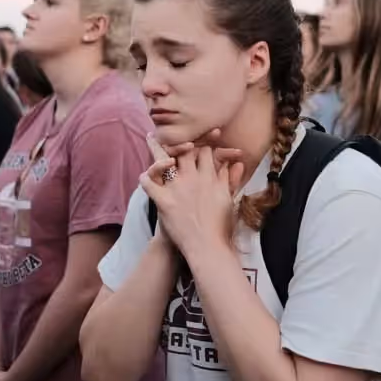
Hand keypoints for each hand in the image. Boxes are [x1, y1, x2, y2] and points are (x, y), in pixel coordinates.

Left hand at [140, 145, 243, 259]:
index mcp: (210, 178)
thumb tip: (236, 162)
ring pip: (165, 161)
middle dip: (178, 140)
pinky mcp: (164, 202)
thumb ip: (231, 179)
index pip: (205, 151)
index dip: (203, 140)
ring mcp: (178, 189)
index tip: (200, 135)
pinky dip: (145, 177)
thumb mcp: (229, 200)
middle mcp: (194, 179)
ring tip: (150, 138)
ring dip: (156, 148)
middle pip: (185, 151)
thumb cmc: (221, 226)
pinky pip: (149, 184)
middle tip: (169, 132)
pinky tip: (144, 175)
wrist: (208, 248)